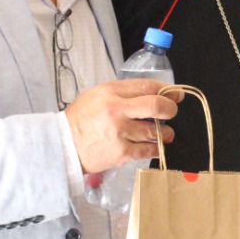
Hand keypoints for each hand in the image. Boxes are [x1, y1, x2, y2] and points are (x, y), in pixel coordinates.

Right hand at [64, 79, 179, 173]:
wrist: (63, 145)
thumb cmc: (81, 119)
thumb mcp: (97, 95)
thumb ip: (123, 93)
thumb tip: (152, 93)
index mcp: (111, 92)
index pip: (147, 86)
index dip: (167, 90)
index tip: (176, 95)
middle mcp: (117, 110)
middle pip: (156, 106)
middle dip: (170, 109)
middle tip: (171, 113)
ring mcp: (120, 133)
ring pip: (155, 131)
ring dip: (165, 133)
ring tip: (165, 133)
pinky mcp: (122, 153)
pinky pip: (148, 150)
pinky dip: (156, 148)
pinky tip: (156, 146)